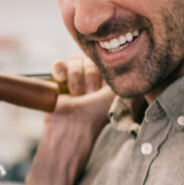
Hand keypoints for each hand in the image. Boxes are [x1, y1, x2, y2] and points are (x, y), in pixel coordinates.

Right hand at [33, 55, 114, 180]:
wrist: (73, 126)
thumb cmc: (95, 114)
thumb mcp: (115, 95)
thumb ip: (122, 79)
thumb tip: (126, 66)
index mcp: (105, 82)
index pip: (105, 61)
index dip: (104, 71)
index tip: (102, 88)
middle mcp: (90, 79)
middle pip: (90, 58)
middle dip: (91, 75)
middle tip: (90, 93)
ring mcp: (72, 79)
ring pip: (75, 60)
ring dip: (76, 75)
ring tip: (76, 93)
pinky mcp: (57, 81)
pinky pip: (58, 64)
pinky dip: (60, 69)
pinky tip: (61, 79)